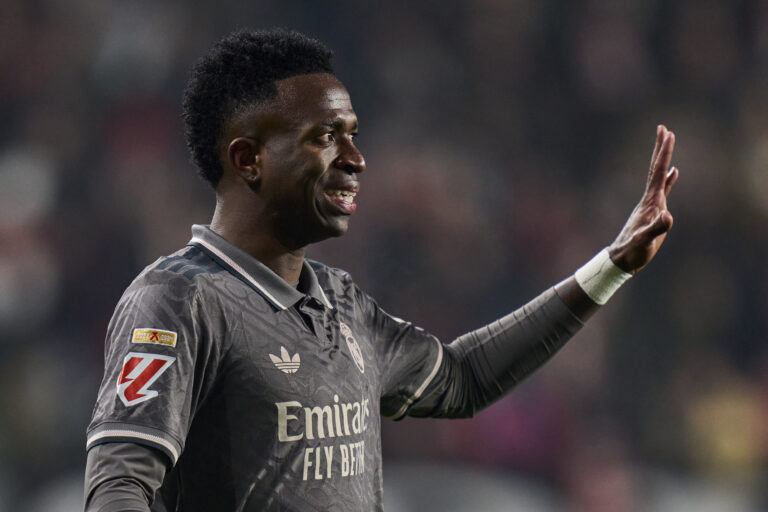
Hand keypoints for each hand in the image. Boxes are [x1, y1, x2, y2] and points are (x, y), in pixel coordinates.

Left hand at [608, 125, 678, 273]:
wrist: (621, 259)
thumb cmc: (633, 251)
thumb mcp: (645, 241)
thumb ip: (656, 228)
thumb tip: (668, 215)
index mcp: (650, 202)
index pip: (658, 172)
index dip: (664, 154)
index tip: (669, 134)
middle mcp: (649, 199)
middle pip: (655, 168)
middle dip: (660, 148)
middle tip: (663, 128)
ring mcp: (651, 204)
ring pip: (658, 176)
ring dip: (664, 159)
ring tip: (667, 143)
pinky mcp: (653, 212)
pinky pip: (663, 190)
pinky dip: (669, 179)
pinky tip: (674, 173)